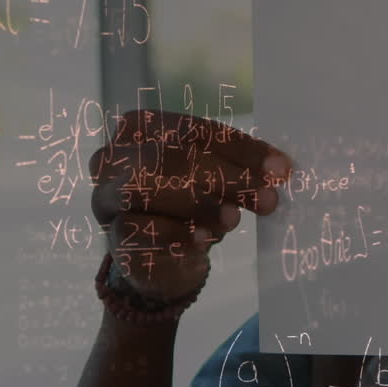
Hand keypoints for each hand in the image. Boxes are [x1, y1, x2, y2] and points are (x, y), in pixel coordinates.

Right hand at [88, 110, 291, 300]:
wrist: (161, 259)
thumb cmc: (190, 205)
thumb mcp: (216, 179)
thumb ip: (240, 168)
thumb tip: (279, 169)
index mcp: (143, 127)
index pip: (194, 130)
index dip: (240, 149)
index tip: (280, 170)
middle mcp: (116, 155)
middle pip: (170, 157)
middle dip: (225, 177)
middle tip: (267, 199)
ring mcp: (107, 195)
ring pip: (146, 188)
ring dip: (198, 203)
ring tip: (234, 219)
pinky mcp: (111, 234)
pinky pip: (139, 229)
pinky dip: (175, 233)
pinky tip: (204, 240)